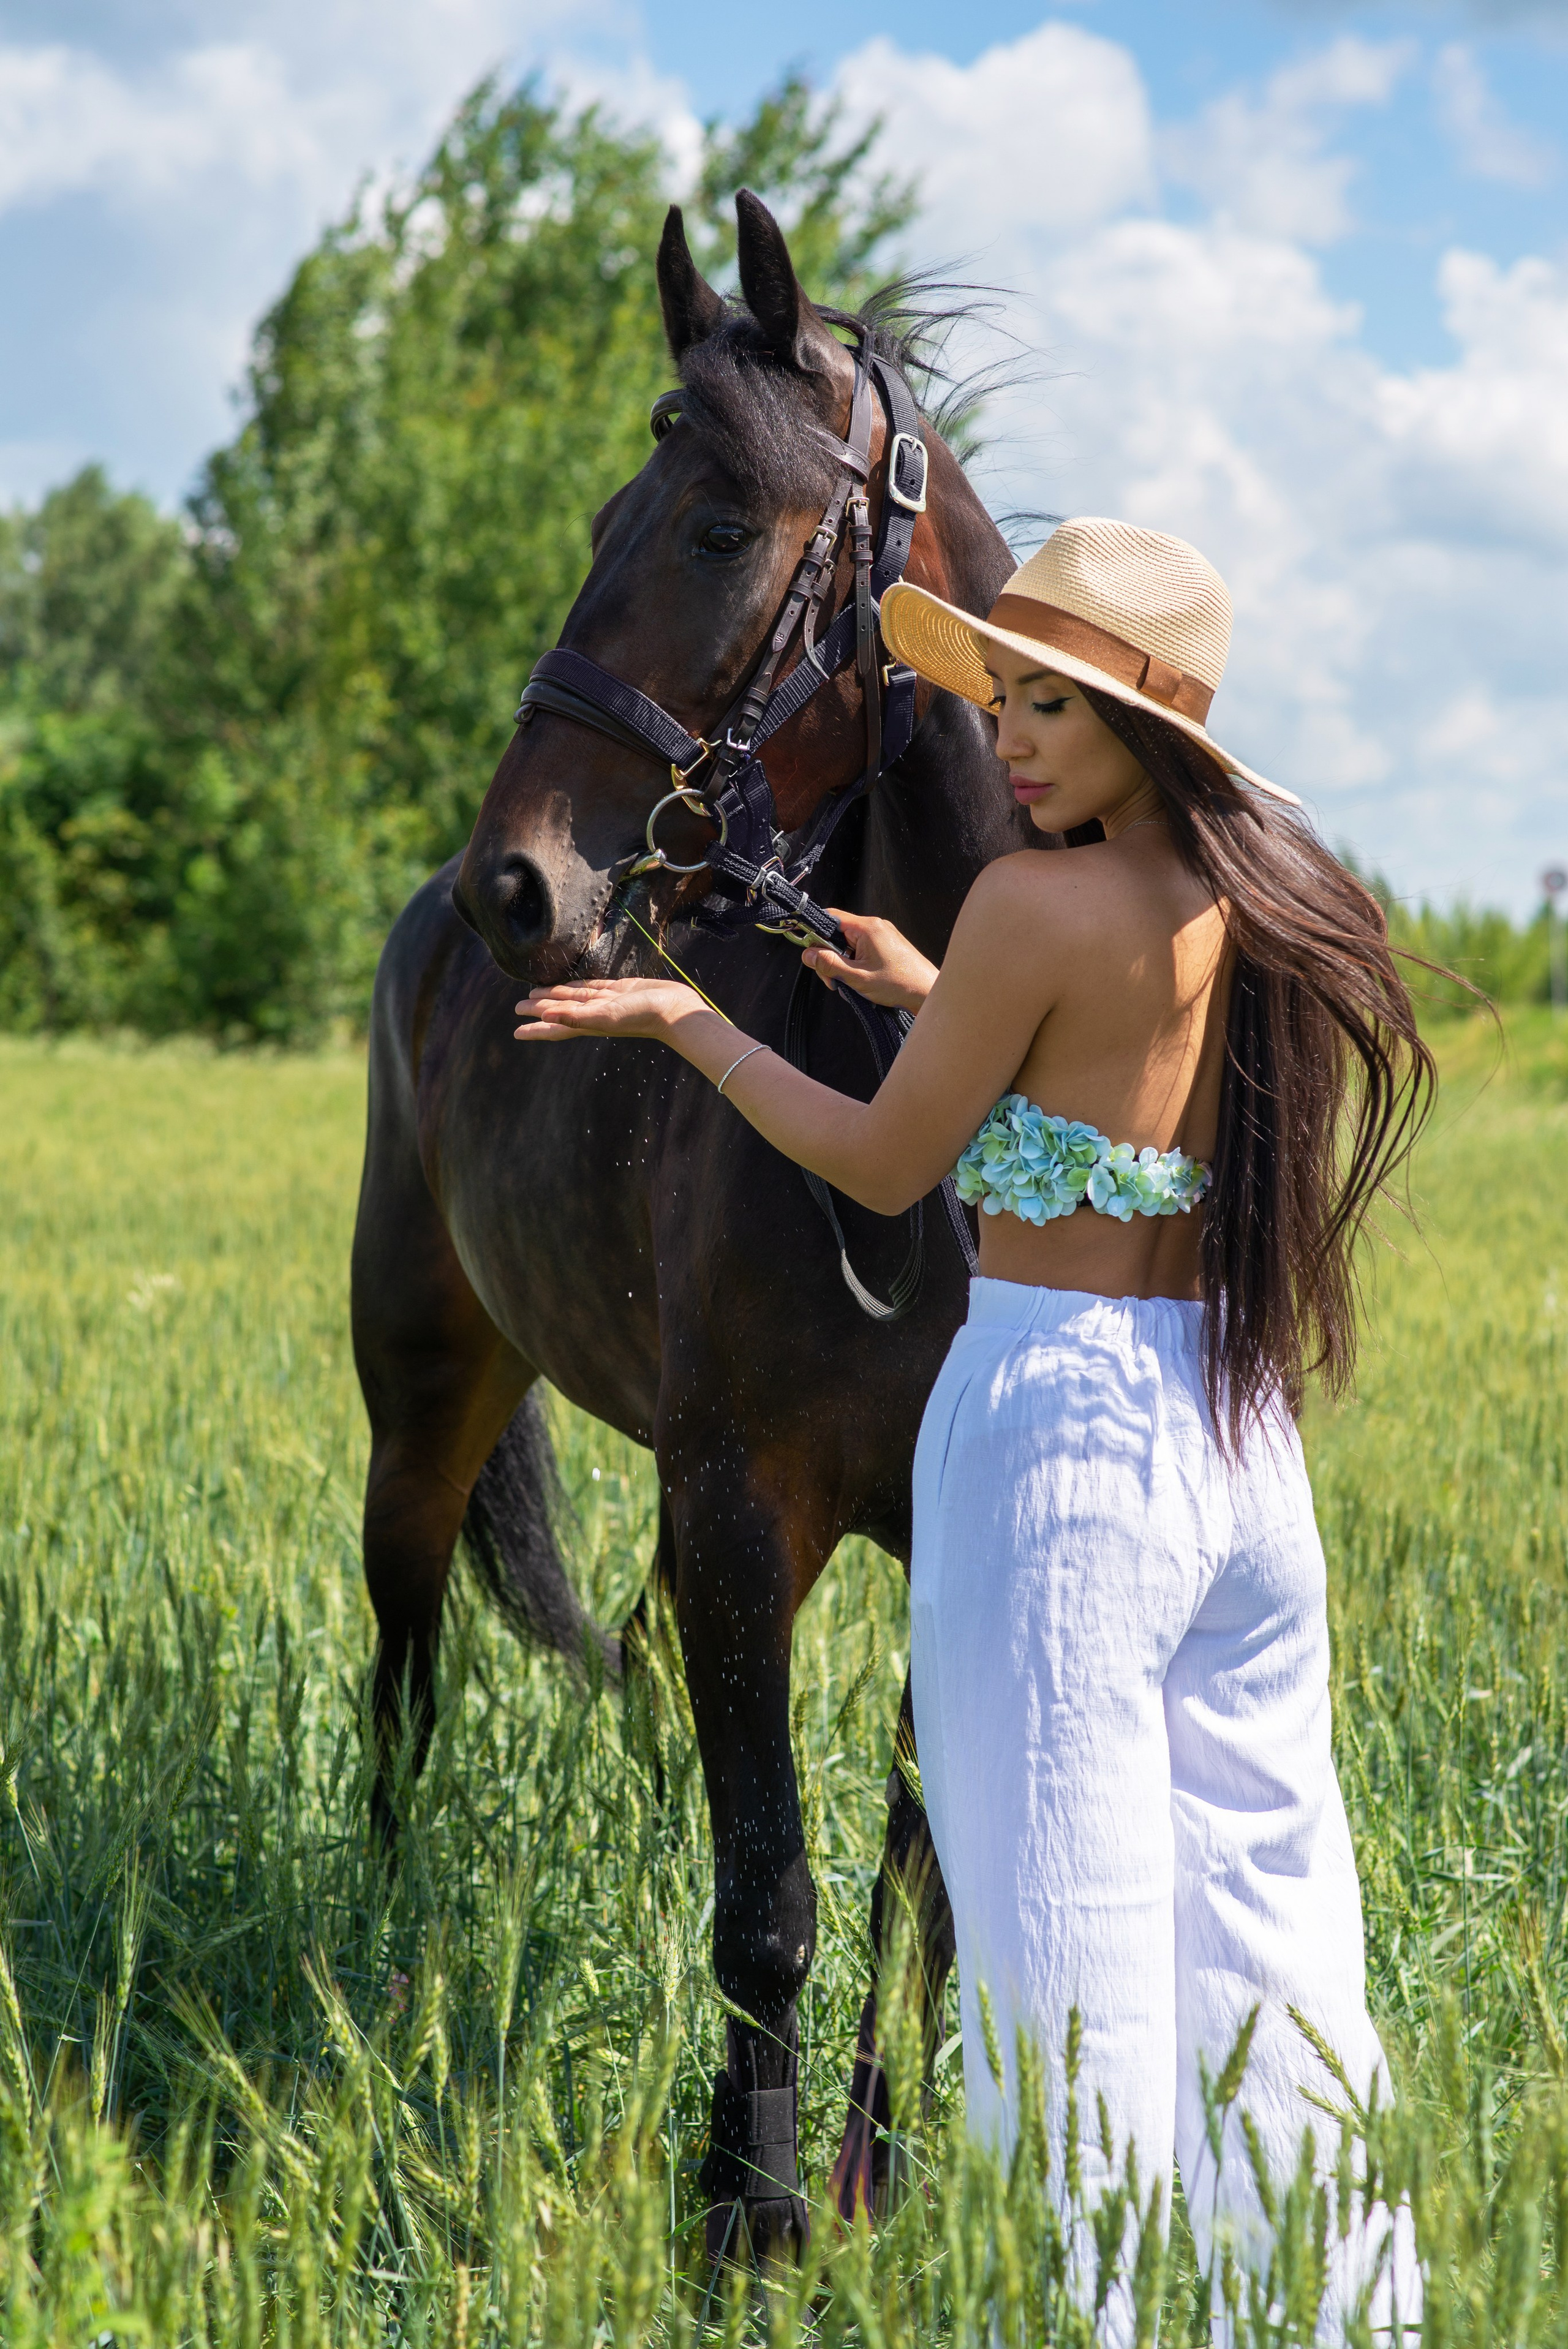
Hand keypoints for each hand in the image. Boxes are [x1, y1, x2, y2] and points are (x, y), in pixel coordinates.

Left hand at [514, 976, 709, 1040]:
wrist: (674, 1009)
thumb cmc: (641, 1016)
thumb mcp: (606, 1016)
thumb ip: (575, 1016)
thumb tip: (544, 1017)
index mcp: (589, 1022)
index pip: (555, 1025)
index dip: (535, 1028)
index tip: (516, 1031)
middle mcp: (595, 1014)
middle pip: (559, 1009)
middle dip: (539, 1008)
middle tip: (519, 1007)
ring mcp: (607, 1002)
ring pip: (573, 997)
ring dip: (555, 996)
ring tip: (537, 993)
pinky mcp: (619, 990)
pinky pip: (592, 987)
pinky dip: (578, 986)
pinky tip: (571, 984)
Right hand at [801, 910, 938, 1013]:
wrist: (928, 992)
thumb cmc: (899, 985)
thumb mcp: (857, 977)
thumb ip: (829, 965)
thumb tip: (808, 954)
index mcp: (867, 928)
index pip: (831, 917)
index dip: (815, 932)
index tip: (809, 951)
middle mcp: (875, 926)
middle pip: (838, 933)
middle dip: (830, 957)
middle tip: (833, 980)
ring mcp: (882, 935)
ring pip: (849, 944)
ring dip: (843, 964)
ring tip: (851, 985)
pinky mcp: (887, 945)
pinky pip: (862, 950)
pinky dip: (855, 964)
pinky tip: (860, 981)